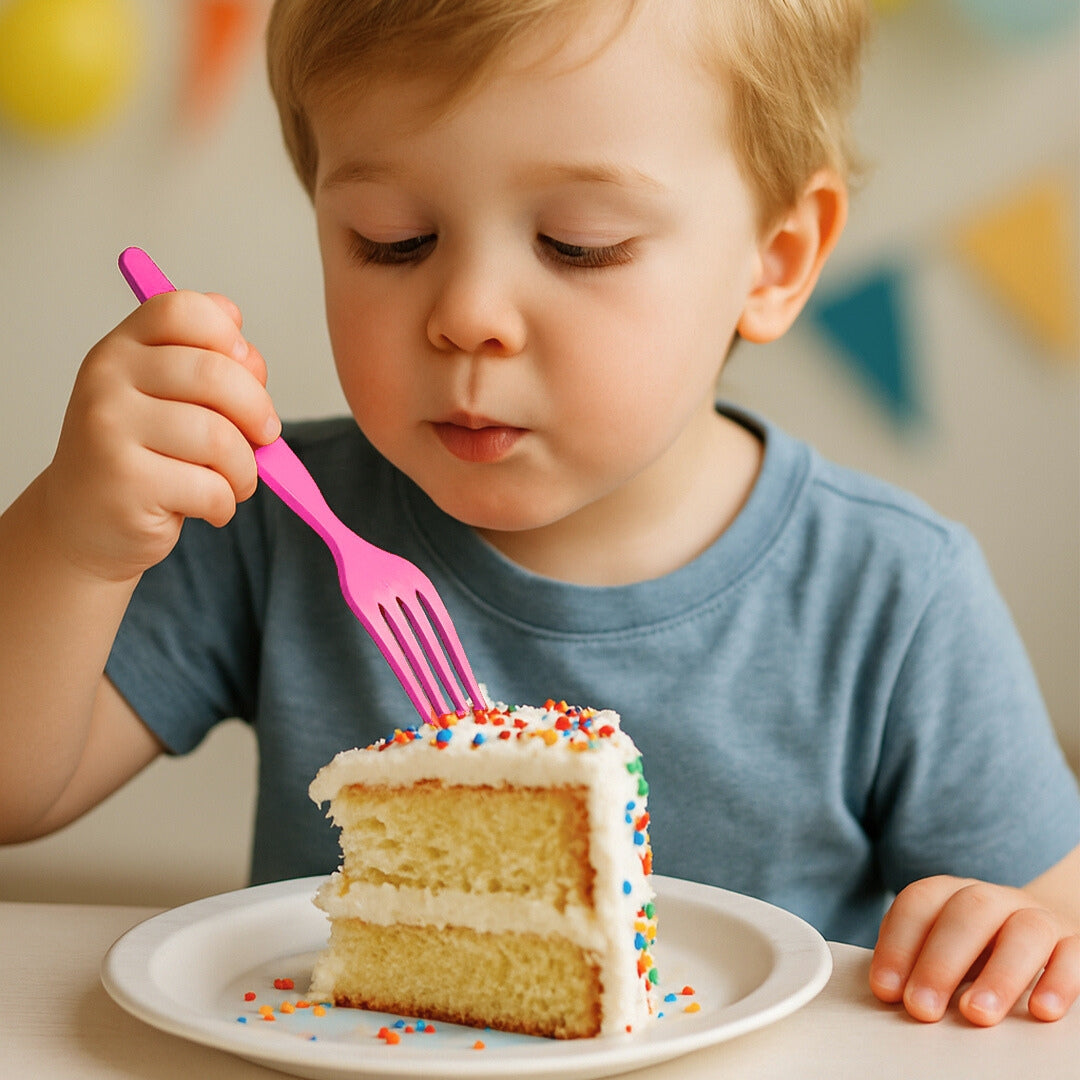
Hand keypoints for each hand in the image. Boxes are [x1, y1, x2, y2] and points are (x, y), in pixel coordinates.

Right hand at [41, 289, 279, 582]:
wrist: (84, 524)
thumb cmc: (143, 457)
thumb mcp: (167, 399)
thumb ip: (208, 365)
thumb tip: (247, 351)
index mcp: (122, 349)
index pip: (183, 310)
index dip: (230, 338)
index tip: (247, 370)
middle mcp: (107, 381)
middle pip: (216, 373)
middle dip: (258, 411)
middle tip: (264, 437)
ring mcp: (109, 430)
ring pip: (220, 437)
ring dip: (246, 469)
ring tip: (236, 481)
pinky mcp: (125, 483)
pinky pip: (211, 487)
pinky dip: (226, 504)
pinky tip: (211, 508)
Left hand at [870, 874, 1079, 1024]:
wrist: (1041, 940)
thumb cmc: (976, 953)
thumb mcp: (942, 950)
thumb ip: (916, 964)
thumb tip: (889, 995)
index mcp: (952, 893)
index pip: (919, 903)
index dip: (898, 944)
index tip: (885, 990)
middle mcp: (995, 898)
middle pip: (968, 912)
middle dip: (940, 962)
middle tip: (922, 1009)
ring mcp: (1038, 917)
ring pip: (1024, 931)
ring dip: (998, 975)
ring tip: (976, 1015)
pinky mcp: (1074, 943)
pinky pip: (1073, 955)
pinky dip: (1058, 983)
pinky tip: (1041, 1012)